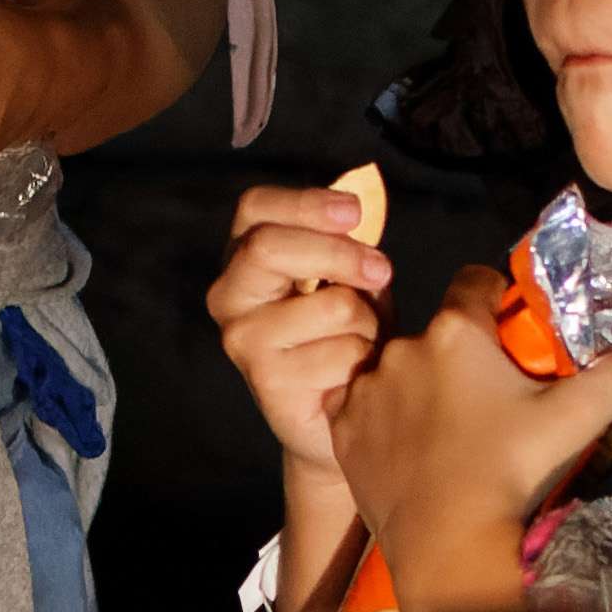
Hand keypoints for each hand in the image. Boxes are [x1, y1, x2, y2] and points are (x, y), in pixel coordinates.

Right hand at [204, 179, 394, 470]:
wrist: (336, 419)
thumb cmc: (344, 335)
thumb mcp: (350, 279)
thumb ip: (350, 241)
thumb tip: (363, 192)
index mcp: (244, 257)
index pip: (255, 208)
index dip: (306, 203)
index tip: (355, 212)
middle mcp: (229, 295)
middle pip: (270, 246)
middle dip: (340, 254)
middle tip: (383, 270)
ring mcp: (242, 340)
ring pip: (330, 305)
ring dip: (367, 323)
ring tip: (363, 342)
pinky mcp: (266, 381)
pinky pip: (341, 352)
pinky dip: (364, 361)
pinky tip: (353, 378)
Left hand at [322, 272, 611, 604]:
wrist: (447, 542)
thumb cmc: (512, 471)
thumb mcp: (578, 419)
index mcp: (457, 332)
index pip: (474, 281)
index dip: (494, 296)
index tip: (506, 324)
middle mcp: (402, 347)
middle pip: (438, 333)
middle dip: (460, 353)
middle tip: (486, 397)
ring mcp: (365, 388)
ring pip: (399, 369)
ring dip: (419, 385)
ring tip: (447, 429)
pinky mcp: (342, 427)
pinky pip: (364, 407)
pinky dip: (384, 419)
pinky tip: (409, 447)